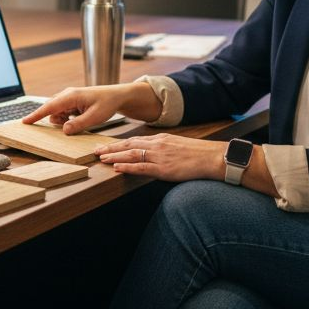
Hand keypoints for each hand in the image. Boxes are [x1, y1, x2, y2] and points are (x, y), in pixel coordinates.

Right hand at [22, 82, 162, 134]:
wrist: (116, 96)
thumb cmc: (107, 104)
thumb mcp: (95, 117)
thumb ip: (78, 124)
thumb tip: (63, 130)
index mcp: (71, 96)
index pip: (49, 107)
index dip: (36, 115)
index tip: (24, 122)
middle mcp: (67, 95)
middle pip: (51, 110)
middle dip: (54, 120)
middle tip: (66, 123)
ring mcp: (68, 98)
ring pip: (57, 113)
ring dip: (63, 121)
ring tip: (81, 120)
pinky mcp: (71, 102)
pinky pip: (62, 113)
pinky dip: (66, 118)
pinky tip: (79, 118)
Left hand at [95, 133, 225, 182]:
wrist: (213, 157)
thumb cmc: (198, 154)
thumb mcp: (178, 146)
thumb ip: (164, 148)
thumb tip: (153, 153)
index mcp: (161, 139)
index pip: (134, 140)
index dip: (118, 144)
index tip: (106, 145)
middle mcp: (157, 145)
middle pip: (128, 145)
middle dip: (110, 148)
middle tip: (95, 150)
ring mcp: (159, 156)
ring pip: (131, 154)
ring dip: (114, 156)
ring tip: (101, 158)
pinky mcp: (163, 168)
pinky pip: (141, 167)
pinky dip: (127, 167)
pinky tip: (117, 168)